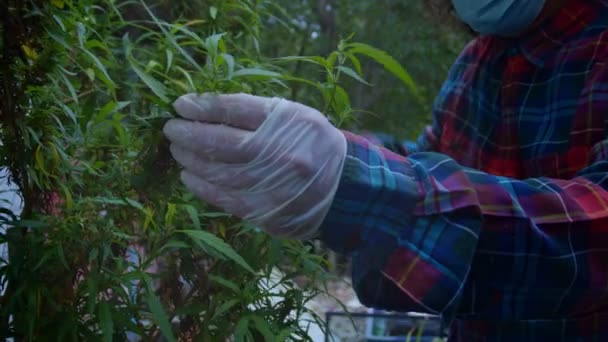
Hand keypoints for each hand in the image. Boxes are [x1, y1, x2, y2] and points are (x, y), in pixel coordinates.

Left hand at [163, 93, 346, 238]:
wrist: (344, 188)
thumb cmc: (312, 143)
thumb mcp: (294, 116)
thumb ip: (255, 110)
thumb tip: (204, 107)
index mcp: (291, 123)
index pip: (237, 110)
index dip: (203, 106)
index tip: (180, 105)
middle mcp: (283, 154)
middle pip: (224, 143)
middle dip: (190, 134)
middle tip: (171, 129)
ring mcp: (276, 187)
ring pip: (221, 173)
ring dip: (192, 160)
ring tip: (178, 151)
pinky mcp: (270, 212)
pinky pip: (226, 199)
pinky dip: (203, 187)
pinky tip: (189, 176)